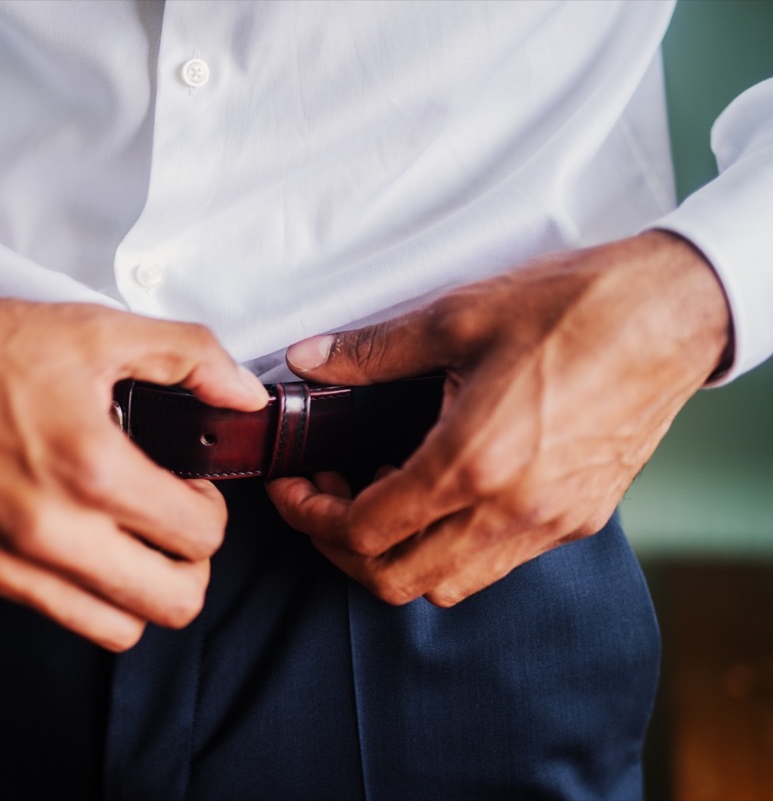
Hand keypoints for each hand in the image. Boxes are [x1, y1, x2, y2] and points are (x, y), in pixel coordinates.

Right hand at [0, 296, 267, 650]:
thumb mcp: (95, 330)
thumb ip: (189, 356)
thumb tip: (246, 398)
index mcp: (92, 470)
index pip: (202, 538)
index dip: (208, 510)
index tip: (188, 491)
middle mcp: (48, 534)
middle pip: (171, 605)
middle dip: (186, 565)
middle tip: (168, 527)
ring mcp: (0, 570)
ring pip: (111, 629)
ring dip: (129, 588)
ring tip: (115, 538)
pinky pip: (34, 608)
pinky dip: (50, 582)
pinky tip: (37, 527)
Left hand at [267, 231, 731, 606]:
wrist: (674, 313)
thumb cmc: (576, 307)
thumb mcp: (458, 315)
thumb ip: (372, 351)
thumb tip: (308, 360)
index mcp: (473, 462)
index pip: (365, 531)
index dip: (311, 517)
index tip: (294, 488)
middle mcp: (512, 510)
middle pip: (395, 579)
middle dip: (340, 547)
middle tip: (322, 497)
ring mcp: (551, 524)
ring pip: (446, 585)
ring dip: (394, 556)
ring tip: (378, 493)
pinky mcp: (579, 519)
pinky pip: (494, 565)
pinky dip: (447, 550)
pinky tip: (438, 493)